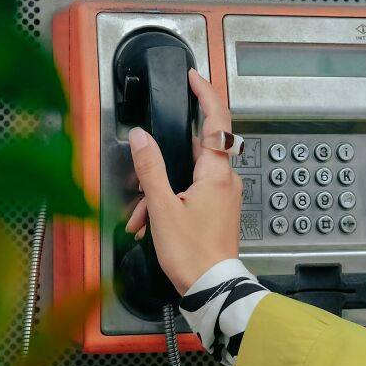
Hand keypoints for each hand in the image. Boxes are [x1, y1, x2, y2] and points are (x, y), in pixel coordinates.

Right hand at [125, 67, 242, 294]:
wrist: (212, 289)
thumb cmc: (192, 254)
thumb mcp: (162, 208)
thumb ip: (150, 169)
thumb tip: (141, 137)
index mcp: (216, 173)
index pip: (217, 120)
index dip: (206, 93)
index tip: (193, 77)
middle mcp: (225, 180)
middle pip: (194, 151)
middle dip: (162, 162)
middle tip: (142, 176)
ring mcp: (222, 195)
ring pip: (187, 175)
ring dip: (161, 190)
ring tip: (141, 216)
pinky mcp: (217, 210)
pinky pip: (191, 192)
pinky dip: (169, 201)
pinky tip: (150, 223)